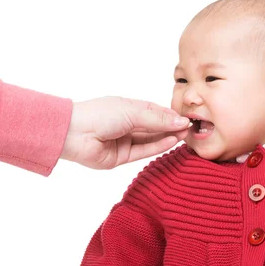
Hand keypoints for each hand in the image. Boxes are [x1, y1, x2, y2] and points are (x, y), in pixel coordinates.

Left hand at [60, 96, 189, 168]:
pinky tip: (172, 141)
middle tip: (190, 127)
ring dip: (168, 137)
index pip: (154, 111)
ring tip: (185, 134)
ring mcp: (124, 141)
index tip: (187, 117)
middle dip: (171, 126)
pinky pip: (143, 151)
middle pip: (154, 126)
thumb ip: (157, 119)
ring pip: (151, 139)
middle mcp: (127, 124)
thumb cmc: (100, 114)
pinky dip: (158, 147)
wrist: (74, 133)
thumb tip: (180, 121)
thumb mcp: (132, 112)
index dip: (170, 115)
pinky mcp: (122, 157)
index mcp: (127, 108)